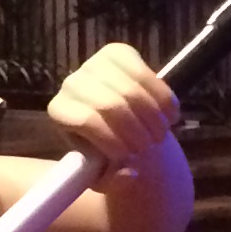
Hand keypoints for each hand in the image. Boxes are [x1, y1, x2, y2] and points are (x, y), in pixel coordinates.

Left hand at [47, 41, 179, 171]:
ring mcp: (94, 63)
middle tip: (151, 149)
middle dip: (137, 131)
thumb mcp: (105, 174)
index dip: (114, 141)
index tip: (132, 160)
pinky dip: (163, 98)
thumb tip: (128, 173)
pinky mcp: (118, 52)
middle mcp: (72, 83)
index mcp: (60, 111)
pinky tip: (170, 116)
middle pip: (112, 104)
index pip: (87, 120)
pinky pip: (147, 74)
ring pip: (133, 90)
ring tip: (160, 136)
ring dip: (153, 117)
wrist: (117, 124)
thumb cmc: (106, 154)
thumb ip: (112, 179)